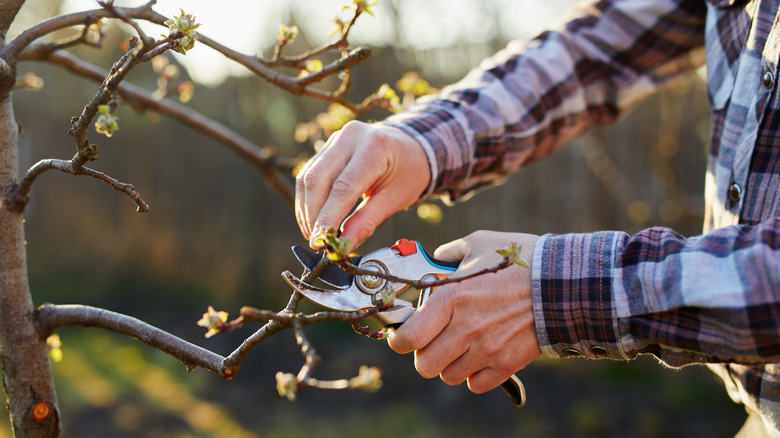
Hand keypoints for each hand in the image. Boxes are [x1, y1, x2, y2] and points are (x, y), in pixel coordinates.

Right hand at [295, 121, 430, 249]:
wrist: (411, 147)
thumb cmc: (408, 173)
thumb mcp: (394, 199)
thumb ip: (366, 222)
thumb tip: (343, 246)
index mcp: (374, 147)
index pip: (343, 187)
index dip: (328, 217)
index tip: (320, 241)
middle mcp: (351, 137)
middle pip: (318, 179)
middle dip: (313, 214)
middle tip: (316, 241)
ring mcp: (337, 138)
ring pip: (308, 177)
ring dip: (306, 209)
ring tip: (314, 234)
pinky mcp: (328, 146)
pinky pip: (309, 173)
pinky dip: (308, 199)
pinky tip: (313, 218)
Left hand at [387, 231, 541, 393]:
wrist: (564, 282)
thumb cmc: (520, 259)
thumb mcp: (479, 243)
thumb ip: (449, 253)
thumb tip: (435, 259)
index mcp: (451, 298)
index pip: (408, 338)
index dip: (399, 341)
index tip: (403, 336)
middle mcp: (465, 328)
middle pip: (425, 365)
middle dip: (424, 354)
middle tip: (433, 341)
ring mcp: (487, 349)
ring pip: (449, 376)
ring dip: (449, 364)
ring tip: (460, 346)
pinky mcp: (507, 363)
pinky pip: (476, 384)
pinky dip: (474, 375)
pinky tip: (480, 355)